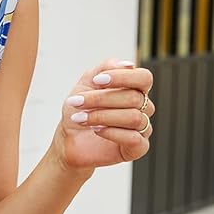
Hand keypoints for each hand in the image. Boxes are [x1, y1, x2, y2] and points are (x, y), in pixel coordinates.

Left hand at [51, 58, 154, 172]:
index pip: (144, 78)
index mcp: (135, 89)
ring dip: (102, 116)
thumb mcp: (87, 82)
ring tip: (80, 118)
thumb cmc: (80, 109)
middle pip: (133, 98)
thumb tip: (128, 64)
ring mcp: (142, 128)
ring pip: (133, 117)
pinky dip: (111, 132)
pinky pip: (134, 138)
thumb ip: (106, 67)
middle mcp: (143, 108)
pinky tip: (96, 130)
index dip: (122, 77)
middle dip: (100, 99)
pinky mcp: (137, 148)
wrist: (69, 138)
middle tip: (76, 102)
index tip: (97, 81)